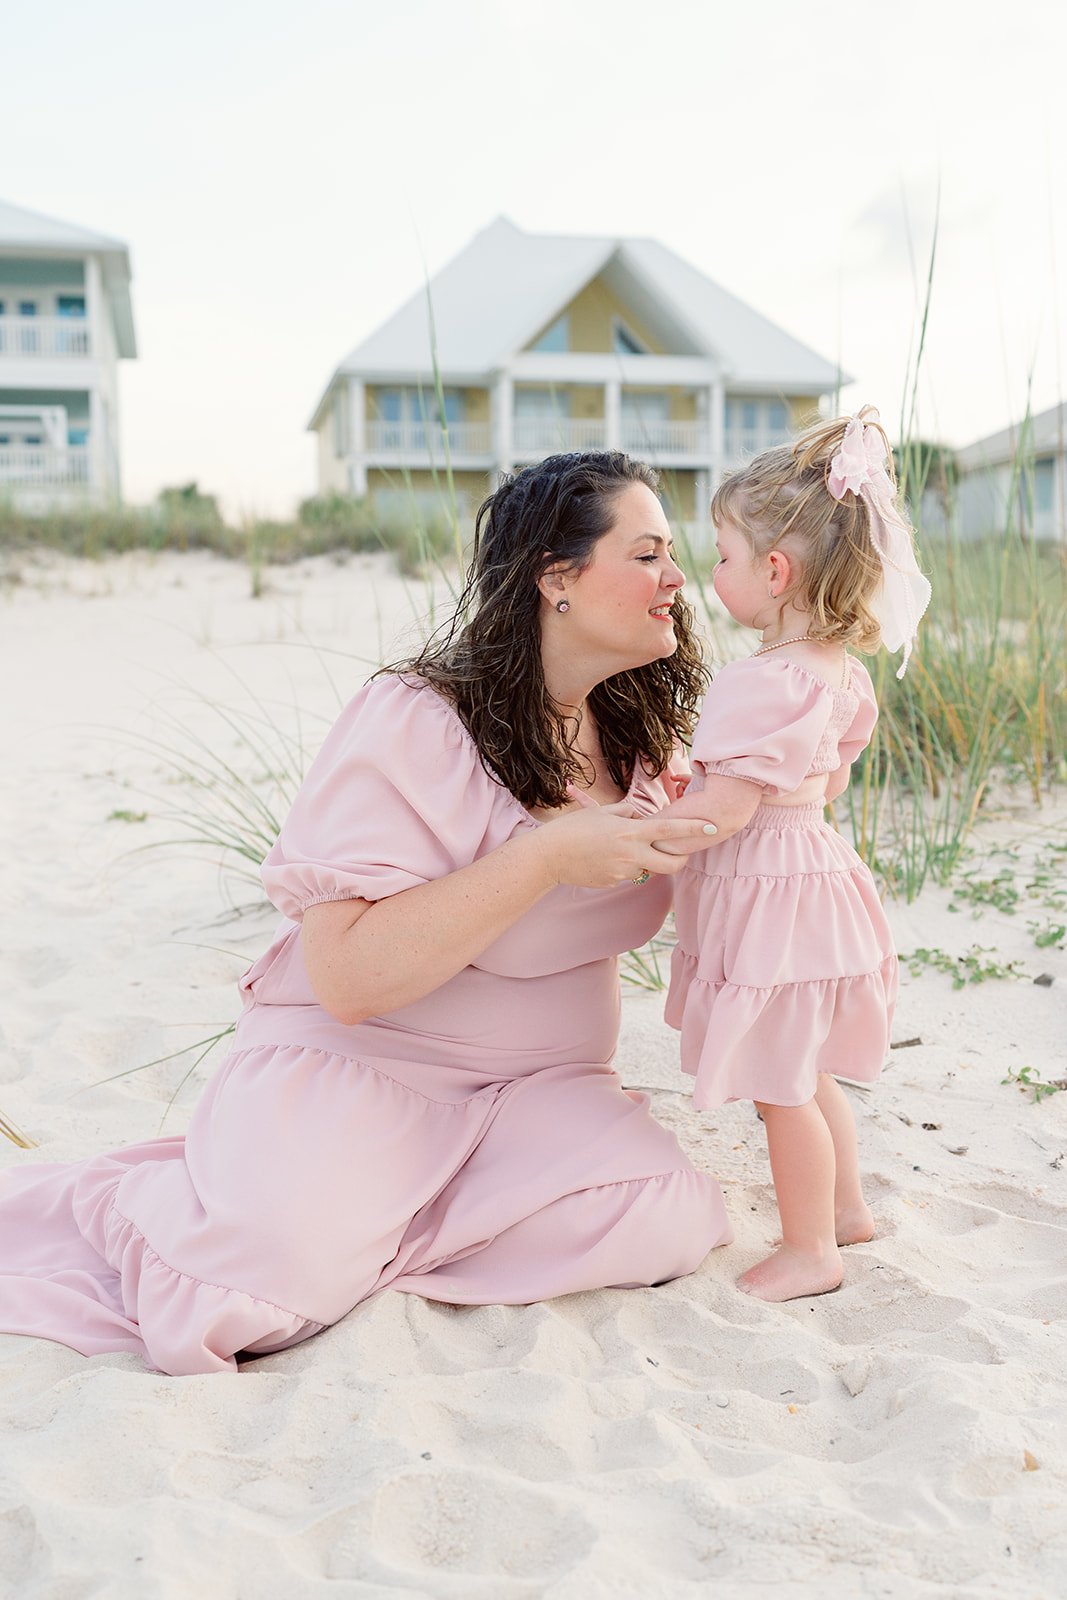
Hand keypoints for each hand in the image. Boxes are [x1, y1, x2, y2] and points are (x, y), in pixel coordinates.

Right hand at [534, 801, 715, 888]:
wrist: (549, 856)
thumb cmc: (574, 829)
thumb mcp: (602, 812)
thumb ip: (628, 813)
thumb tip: (642, 818)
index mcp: (631, 832)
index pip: (671, 830)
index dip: (694, 828)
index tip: (713, 827)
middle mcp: (632, 854)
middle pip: (672, 864)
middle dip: (681, 859)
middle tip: (679, 852)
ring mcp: (624, 872)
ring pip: (649, 869)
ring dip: (648, 860)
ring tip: (624, 847)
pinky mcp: (614, 883)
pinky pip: (630, 875)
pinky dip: (627, 866)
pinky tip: (606, 857)